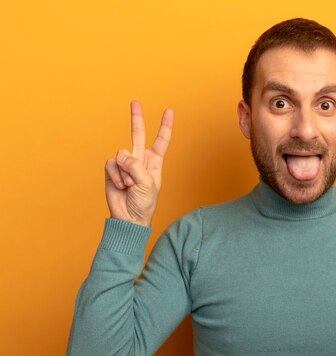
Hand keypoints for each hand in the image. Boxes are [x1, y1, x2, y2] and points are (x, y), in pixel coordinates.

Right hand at [104, 101, 173, 226]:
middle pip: (138, 134)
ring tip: (128, 185)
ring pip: (121, 155)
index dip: (165, 126)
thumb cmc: (144, 203)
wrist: (129, 218)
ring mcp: (125, 164)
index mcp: (154, 162)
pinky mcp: (112, 169)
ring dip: (124, 172)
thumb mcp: (147, 184)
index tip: (169, 111)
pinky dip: (115, 176)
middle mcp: (140, 160)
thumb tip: (121, 154)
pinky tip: (119, 185)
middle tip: (135, 102)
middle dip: (137, 118)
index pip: (161, 141)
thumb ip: (135, 166)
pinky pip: (111, 164)